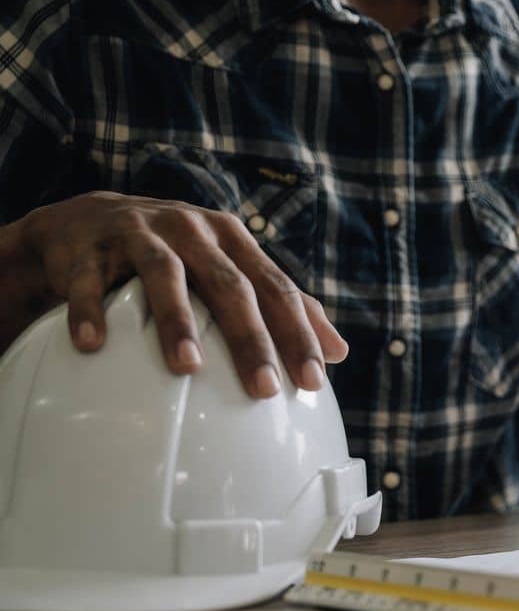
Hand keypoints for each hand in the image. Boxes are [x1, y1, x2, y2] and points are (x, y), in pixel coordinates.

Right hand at [0, 192, 347, 397]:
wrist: (87, 221)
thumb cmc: (177, 255)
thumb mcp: (231, 268)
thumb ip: (283, 305)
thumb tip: (339, 352)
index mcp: (234, 240)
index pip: (276, 288)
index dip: (298, 334)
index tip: (314, 381)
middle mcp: (193, 231)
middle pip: (230, 285)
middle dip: (251, 338)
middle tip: (264, 389)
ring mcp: (140, 234)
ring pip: (166, 276)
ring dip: (177, 322)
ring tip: (188, 367)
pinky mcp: (89, 248)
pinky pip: (89, 282)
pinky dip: (91, 311)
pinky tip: (94, 345)